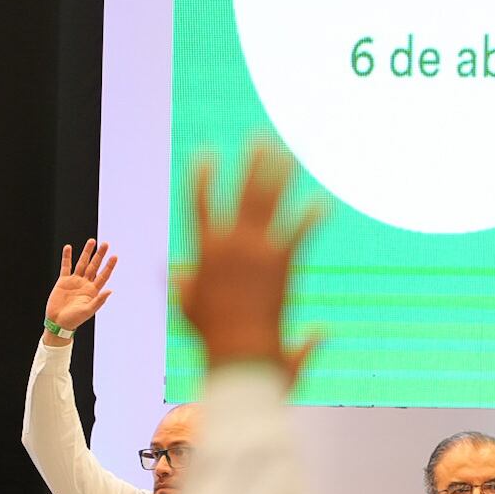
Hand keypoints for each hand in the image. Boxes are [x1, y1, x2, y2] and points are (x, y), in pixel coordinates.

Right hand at [45, 238, 116, 332]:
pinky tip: (68, 247)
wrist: (58, 322)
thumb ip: (99, 301)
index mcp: (93, 290)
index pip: (103, 275)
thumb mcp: (88, 311)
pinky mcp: (63, 281)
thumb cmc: (75, 319)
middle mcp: (85, 283)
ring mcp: (74, 281)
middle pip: (94, 266)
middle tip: (106, 243)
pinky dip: (67, 257)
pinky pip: (65, 266)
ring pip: (82, 263)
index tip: (115, 256)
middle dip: (99, 255)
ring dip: (86, 252)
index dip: (109, 266)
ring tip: (92, 241)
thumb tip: (110, 290)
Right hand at [177, 142, 323, 377]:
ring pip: (270, 204)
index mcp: (206, 252)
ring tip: (291, 153)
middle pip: (243, 194)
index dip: (202, 178)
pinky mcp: (281, 263)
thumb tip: (170, 273)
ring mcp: (256, 251)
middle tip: (261, 138)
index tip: (203, 153)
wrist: (238, 355)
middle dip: (254, 164)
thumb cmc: (214, 338)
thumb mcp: (188, 307)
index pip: (200, 205)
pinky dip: (311, 217)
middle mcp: (230, 245)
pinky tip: (324, 201)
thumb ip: (180, 285)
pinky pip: (299, 233)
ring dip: (282, 175)